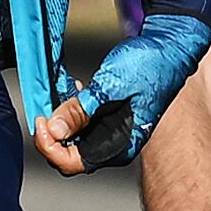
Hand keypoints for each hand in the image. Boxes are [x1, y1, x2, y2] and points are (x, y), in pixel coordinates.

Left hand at [41, 12, 210, 174]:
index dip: (49, 146)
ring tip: (64, 94)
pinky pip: (83, 124)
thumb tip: (54, 131)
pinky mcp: (111, 119)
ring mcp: (113, 133)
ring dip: (61, 120)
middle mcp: (116, 145)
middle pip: (69, 155)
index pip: (71, 163)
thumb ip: (81, 111)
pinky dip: (72, 111)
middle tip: (44, 109)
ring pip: (74, 139)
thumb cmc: (149, 65)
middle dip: (52, 135)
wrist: (170, 47)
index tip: (41, 121)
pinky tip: (76, 91)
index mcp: (120, 145)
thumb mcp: (110, 85)